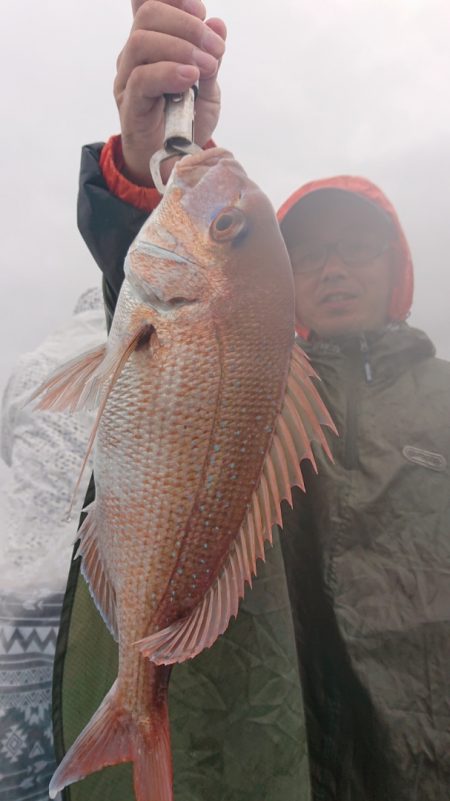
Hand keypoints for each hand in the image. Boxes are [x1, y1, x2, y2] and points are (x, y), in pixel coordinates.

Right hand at [114, 0, 225, 186]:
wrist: (173, 164)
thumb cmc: (186, 125)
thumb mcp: (207, 89)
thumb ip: (211, 59)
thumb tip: (218, 25)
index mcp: (153, 45)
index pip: (150, 3)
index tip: (202, 12)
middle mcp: (135, 56)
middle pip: (149, 14)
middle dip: (187, 24)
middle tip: (215, 48)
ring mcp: (128, 78)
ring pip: (142, 41)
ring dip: (181, 48)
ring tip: (205, 67)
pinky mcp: (130, 104)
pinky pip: (142, 78)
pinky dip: (169, 72)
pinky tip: (190, 78)